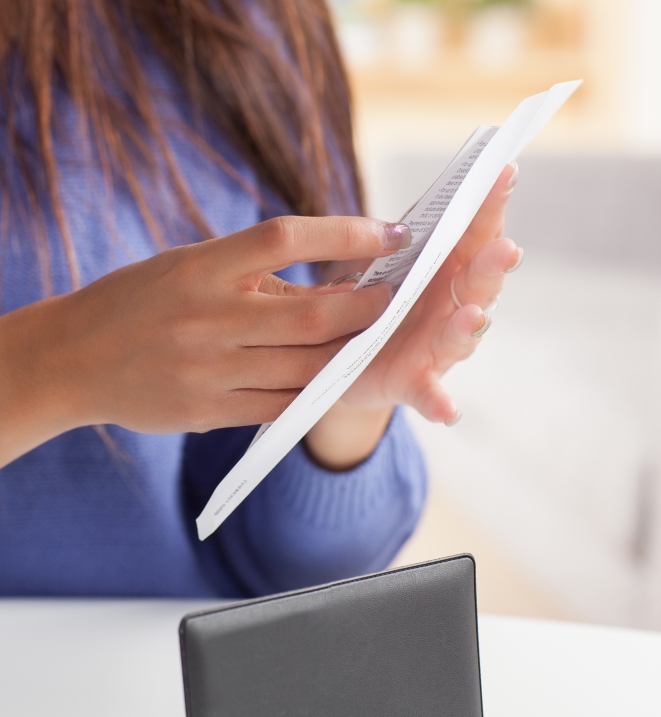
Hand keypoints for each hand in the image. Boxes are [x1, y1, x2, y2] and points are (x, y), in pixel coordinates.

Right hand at [0, 216, 409, 489]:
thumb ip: (246, 275)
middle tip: (397, 298)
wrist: (68, 361)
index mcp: (199, 267)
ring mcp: (207, 370)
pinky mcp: (205, 411)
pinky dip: (314, 393)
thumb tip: (327, 278)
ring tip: (376, 341)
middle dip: (367, 307)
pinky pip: (280, 405)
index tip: (388, 232)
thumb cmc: (131, 303)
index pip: (284, 238)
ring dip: (350, 353)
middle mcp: (206, 317)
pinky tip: (336, 380)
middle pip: (311, 313)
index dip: (345, 234)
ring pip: (305, 366)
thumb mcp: (183, 270)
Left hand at [314, 163, 520, 461]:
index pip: (473, 232)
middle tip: (506, 249)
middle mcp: (451, 307)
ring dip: (468, 325)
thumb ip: (388, 247)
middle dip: (492, 265)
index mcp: (444, 271)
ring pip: (458, 335)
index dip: (489, 204)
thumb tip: (398, 226)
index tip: (504, 173)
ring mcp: (436, 347)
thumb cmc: (369, 304)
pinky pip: (428, 394)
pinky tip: (448, 410)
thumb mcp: (373, 270)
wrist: (343, 363)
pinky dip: (439, 402)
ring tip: (471, 316)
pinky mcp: (412, 383)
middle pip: (478, 282)